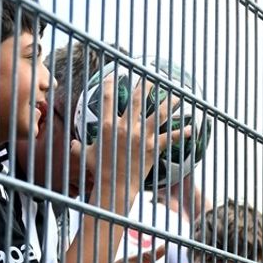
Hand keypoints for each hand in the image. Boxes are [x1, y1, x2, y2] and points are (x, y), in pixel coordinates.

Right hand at [91, 75, 188, 198]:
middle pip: (137, 100)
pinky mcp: (152, 148)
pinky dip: (180, 133)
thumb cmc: (98, 171)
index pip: (107, 99)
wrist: (113, 187)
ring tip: (178, 95)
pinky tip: (190, 128)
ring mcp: (140, 137)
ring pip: (158, 115)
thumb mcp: (85, 155)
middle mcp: (125, 127)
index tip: (114, 76)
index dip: (109, 85)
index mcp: (107, 126)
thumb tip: (72, 143)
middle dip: (145, 86)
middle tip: (151, 76)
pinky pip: (168, 138)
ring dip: (169, 103)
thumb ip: (79, 147)